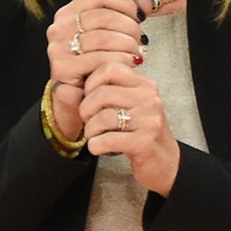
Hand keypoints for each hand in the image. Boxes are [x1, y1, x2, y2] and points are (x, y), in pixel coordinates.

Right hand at [45, 0, 146, 141]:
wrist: (78, 101)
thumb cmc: (95, 67)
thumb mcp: (109, 37)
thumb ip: (125, 17)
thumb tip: (146, 3)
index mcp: (69, 13)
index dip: (124, 2)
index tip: (137, 13)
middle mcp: (60, 27)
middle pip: (104, 16)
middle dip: (129, 28)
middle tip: (139, 40)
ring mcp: (58, 47)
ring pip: (103, 37)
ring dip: (126, 46)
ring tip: (135, 53)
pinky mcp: (62, 67)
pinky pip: (99, 59)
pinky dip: (119, 61)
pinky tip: (128, 64)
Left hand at [79, 62, 180, 196]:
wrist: (165, 162)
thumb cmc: (141, 132)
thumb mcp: (129, 105)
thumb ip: (105, 91)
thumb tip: (65, 85)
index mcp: (145, 85)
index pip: (110, 68)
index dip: (91, 82)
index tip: (89, 96)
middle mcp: (149, 99)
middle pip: (102, 93)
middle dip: (86, 109)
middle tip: (87, 120)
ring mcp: (148, 120)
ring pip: (102, 117)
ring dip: (90, 129)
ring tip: (93, 135)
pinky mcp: (144, 142)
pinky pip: (107, 139)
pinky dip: (96, 145)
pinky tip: (99, 147)